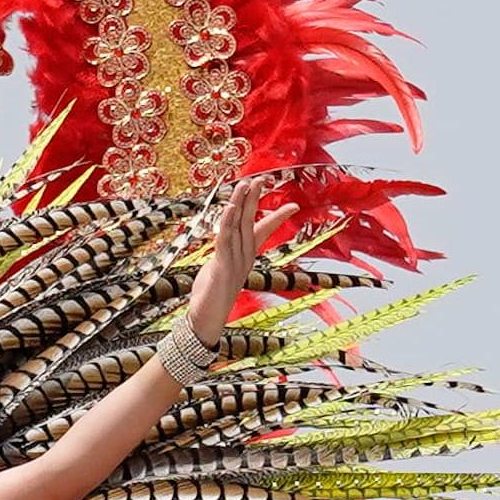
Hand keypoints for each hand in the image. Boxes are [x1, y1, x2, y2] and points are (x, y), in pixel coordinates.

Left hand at [182, 177, 296, 335]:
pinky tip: (229, 208)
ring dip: (241, 204)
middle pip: (250, 221)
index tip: (294, 205)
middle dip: (255, 199)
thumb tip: (226, 239)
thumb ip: (224, 253)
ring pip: (238, 227)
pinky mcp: (220, 267)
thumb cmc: (210, 295)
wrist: (205, 321)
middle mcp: (243, 256)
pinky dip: (226, 223)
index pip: (263, 231)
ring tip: (246, 184)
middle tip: (262, 178)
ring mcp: (233, 262)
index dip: (277, 216)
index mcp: (245, 256)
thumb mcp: (220, 269)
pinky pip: (224, 240)